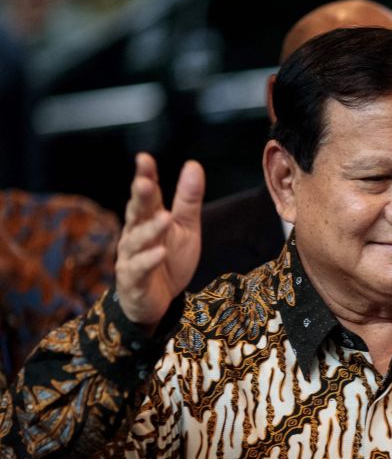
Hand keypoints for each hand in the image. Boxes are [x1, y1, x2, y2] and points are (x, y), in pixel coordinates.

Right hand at [115, 153, 203, 327]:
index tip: (144, 159)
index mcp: (148, 218)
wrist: (159, 299)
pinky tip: (160, 252)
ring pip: (137, 240)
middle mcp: (135, 234)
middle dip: (140, 197)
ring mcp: (131, 257)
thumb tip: (193, 165)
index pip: (147, 195)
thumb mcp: (185, 227)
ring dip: (150, 229)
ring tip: (164, 218)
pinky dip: (149, 260)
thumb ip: (187, 199)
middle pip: (137, 213)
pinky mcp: (134, 279)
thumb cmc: (169, 258)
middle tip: (144, 182)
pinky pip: (140, 268)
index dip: (145, 176)